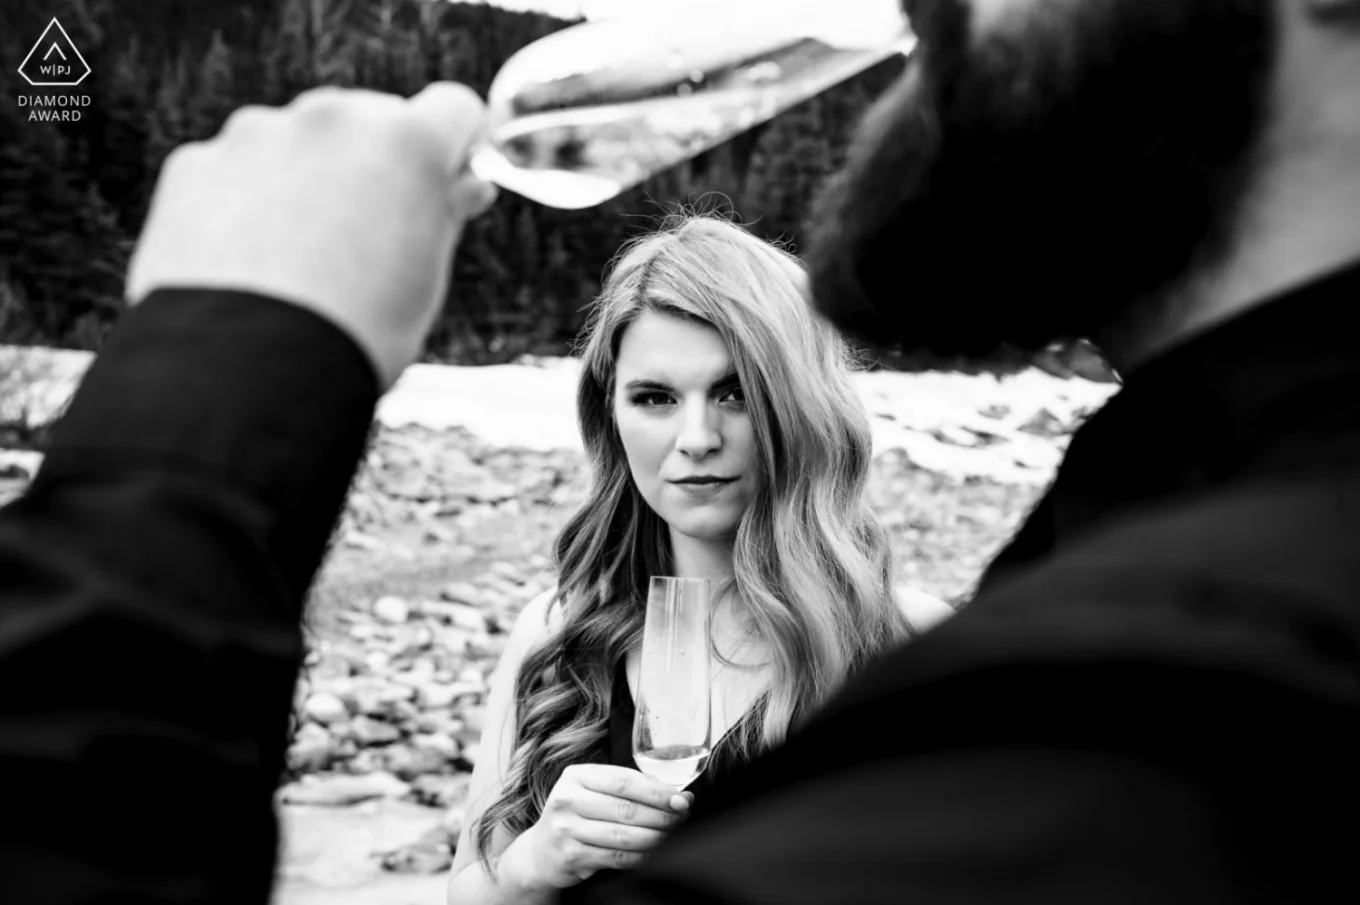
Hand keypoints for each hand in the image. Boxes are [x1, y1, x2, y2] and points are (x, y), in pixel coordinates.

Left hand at [125, 82, 497, 388]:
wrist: (246, 371)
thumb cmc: (356, 331)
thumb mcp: (424, 277)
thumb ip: (444, 214)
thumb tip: (462, 186)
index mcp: (404, 142)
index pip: (454, 108)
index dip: (456, 146)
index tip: (448, 182)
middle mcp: (330, 118)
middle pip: (370, 119)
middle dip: (375, 163)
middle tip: (370, 238)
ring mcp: (256, 134)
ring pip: (297, 141)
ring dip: (307, 178)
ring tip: (300, 261)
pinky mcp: (196, 163)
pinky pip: (235, 171)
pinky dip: (245, 202)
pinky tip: (248, 264)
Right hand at [499, 764, 693, 889]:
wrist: (540, 852)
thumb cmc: (576, 815)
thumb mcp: (592, 792)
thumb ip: (626, 788)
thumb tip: (674, 793)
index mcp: (576, 776)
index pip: (624, 781)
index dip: (657, 791)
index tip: (681, 799)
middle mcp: (567, 800)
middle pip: (626, 809)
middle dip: (661, 815)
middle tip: (682, 818)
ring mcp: (566, 829)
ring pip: (624, 835)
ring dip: (655, 838)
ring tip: (671, 836)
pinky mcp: (571, 856)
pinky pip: (616, 857)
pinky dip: (640, 856)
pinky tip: (652, 853)